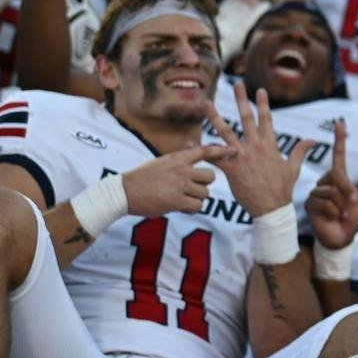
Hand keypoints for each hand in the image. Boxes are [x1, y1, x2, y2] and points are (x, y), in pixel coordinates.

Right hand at [120, 143, 235, 217]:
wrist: (123, 192)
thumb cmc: (141, 178)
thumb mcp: (161, 162)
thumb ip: (179, 159)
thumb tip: (191, 148)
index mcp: (177, 158)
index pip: (204, 151)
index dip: (220, 150)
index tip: (234, 149)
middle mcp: (181, 170)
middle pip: (211, 177)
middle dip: (204, 185)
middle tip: (191, 190)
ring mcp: (179, 185)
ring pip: (205, 194)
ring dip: (196, 199)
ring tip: (181, 199)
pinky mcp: (176, 201)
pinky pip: (197, 206)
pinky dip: (192, 209)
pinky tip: (181, 208)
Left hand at [206, 84, 314, 217]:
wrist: (271, 207)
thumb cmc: (282, 188)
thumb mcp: (293, 168)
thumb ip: (300, 151)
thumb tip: (312, 140)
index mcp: (270, 145)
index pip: (266, 119)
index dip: (263, 104)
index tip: (260, 90)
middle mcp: (256, 147)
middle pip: (246, 118)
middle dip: (241, 100)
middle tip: (236, 85)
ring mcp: (242, 157)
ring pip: (225, 132)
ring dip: (214, 116)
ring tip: (206, 103)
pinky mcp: (231, 169)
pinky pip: (212, 157)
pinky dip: (199, 150)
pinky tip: (187, 142)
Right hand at [305, 119, 357, 249]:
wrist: (342, 237)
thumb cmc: (353, 218)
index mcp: (340, 178)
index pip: (339, 155)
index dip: (339, 139)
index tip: (339, 122)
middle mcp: (327, 182)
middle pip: (337, 175)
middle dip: (348, 191)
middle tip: (353, 204)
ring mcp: (317, 193)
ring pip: (331, 191)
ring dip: (341, 205)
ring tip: (343, 214)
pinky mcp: (310, 204)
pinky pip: (324, 202)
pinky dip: (334, 212)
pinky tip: (335, 218)